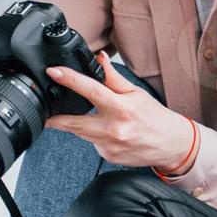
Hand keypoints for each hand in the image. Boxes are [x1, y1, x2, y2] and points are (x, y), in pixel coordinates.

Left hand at [43, 53, 195, 169]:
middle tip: (44, 112)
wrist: (172, 145)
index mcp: (121, 109)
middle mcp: (114, 129)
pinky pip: (93, 143)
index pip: (90, 90)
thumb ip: (113, 78)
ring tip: (95, 119)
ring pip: (81, 133)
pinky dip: (95, 136)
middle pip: (73, 122)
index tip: (53, 73)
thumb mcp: (137, 93)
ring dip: (79, 124)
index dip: (69, 80)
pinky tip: (111, 134)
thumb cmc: (156, 118)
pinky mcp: (108, 156)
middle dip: (55, 118)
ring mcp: (109, 146)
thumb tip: (99, 60)